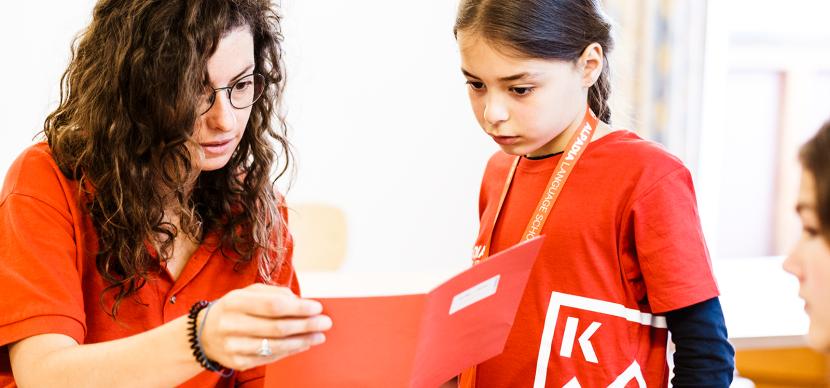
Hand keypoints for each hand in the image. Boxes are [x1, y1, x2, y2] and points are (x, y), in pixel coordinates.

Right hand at [198, 283, 331, 370]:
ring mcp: (233, 346)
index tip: (317, 308)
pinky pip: (270, 358)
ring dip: (302, 341)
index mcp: (235, 302)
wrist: (204, 334)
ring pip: (276, 346)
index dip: (299, 308)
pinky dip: (290, 351)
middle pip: (278, 328)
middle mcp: (232, 324)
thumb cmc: (235, 308)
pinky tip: (302, 344)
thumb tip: (302, 304)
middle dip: (306, 326)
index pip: (273, 305)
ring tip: (319, 336)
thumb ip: (275, 294)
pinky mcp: (237, 362)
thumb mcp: (249, 293)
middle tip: (325, 323)